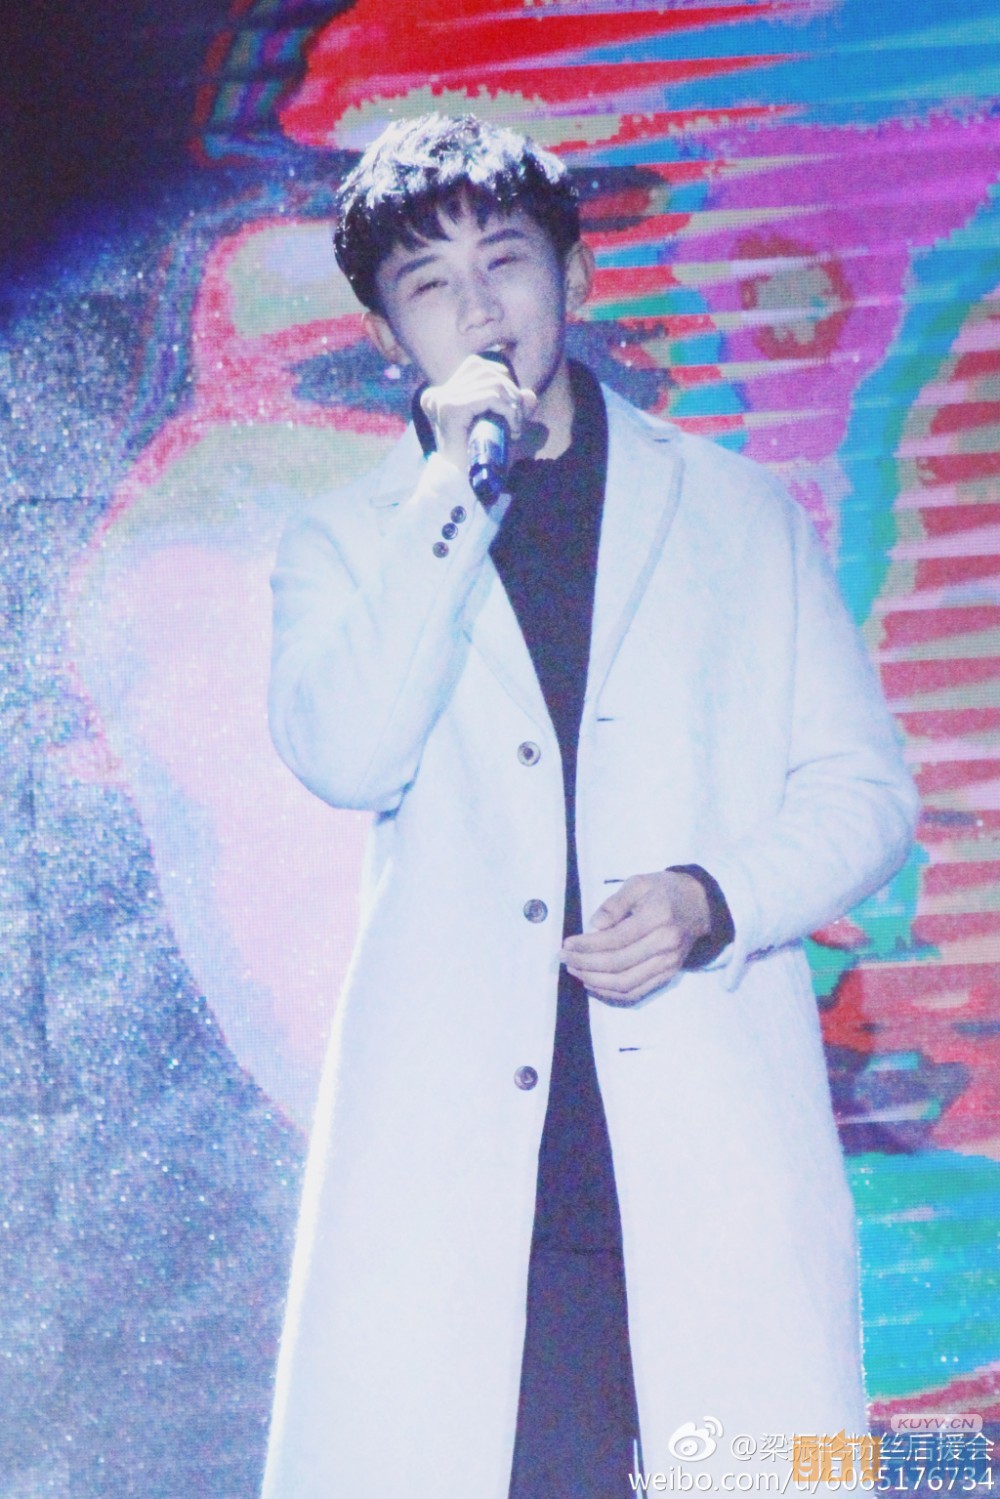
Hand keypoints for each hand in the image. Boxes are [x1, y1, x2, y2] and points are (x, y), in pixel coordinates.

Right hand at [420, 353, 536, 473]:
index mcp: (442, 393)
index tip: (511, 411)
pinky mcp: (451, 408)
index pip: (479, 367)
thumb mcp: (500, 427)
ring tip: (515, 428)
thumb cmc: (480, 459)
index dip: (504, 383)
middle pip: (488, 372)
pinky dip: (508, 411)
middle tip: (518, 423)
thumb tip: (530, 395)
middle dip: (512, 395)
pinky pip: (491, 397)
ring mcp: (442, 399)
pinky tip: (511, 429)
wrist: (463, 486)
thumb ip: (514, 407)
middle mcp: (438, 393)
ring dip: (513, 405)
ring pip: (493, 383)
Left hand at [560, 870, 710, 1004]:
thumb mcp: (638, 883)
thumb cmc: (664, 891)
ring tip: (575, 971)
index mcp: (658, 917)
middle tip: (565, 959)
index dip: (587, 945)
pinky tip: (594, 984)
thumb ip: (615, 904)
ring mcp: (668, 964)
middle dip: (585, 964)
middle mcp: (666, 944)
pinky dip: (611, 994)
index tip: (567, 944)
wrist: (699, 906)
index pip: (616, 939)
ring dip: (595, 982)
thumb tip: (594, 926)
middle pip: (618, 964)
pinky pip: (636, 993)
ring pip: (625, 984)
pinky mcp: (667, 976)